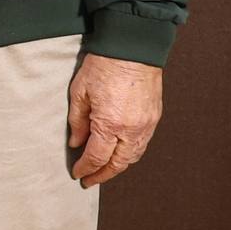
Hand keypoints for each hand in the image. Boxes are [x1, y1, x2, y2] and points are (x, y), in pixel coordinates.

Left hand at [68, 55, 161, 187]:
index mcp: (110, 124)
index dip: (86, 168)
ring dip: (118, 166)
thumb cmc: (103, 67)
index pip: (96, 157)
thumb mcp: (80, 93)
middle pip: (118, 163)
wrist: (132, 49)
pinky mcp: (154, 117)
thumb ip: (77, 122)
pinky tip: (120, 153)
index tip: (78, 174)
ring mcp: (146, 125)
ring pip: (133, 156)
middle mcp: (132, 129)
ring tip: (104, 170)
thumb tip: (76, 143)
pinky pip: (143, 144)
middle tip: (90, 181)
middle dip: (103, 174)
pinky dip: (130, 153)